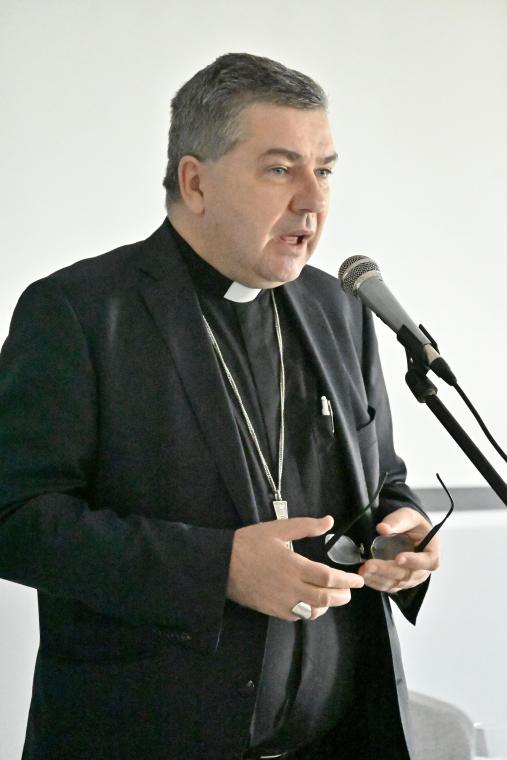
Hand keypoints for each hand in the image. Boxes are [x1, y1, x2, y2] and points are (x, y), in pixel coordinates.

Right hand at [227, 515, 363, 620]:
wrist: (221, 564)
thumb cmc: (249, 543)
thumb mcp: (277, 529)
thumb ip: (305, 526)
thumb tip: (329, 521)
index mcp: (294, 565)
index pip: (328, 578)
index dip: (346, 581)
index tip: (358, 580)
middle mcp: (291, 587)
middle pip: (325, 598)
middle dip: (342, 596)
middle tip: (349, 590)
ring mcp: (281, 602)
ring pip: (313, 611)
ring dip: (326, 605)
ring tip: (332, 596)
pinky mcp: (272, 611)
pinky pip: (297, 616)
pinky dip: (309, 611)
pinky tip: (310, 603)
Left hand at [358, 507, 439, 592]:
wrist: (409, 533)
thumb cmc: (413, 525)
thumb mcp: (408, 516)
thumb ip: (397, 521)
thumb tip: (382, 528)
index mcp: (431, 553)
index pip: (428, 561)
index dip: (414, 561)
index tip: (399, 558)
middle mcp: (423, 570)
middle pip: (408, 575)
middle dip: (387, 570)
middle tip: (370, 565)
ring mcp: (412, 579)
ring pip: (397, 583)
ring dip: (378, 578)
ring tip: (363, 571)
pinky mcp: (400, 583)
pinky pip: (389, 586)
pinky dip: (376, 583)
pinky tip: (365, 577)